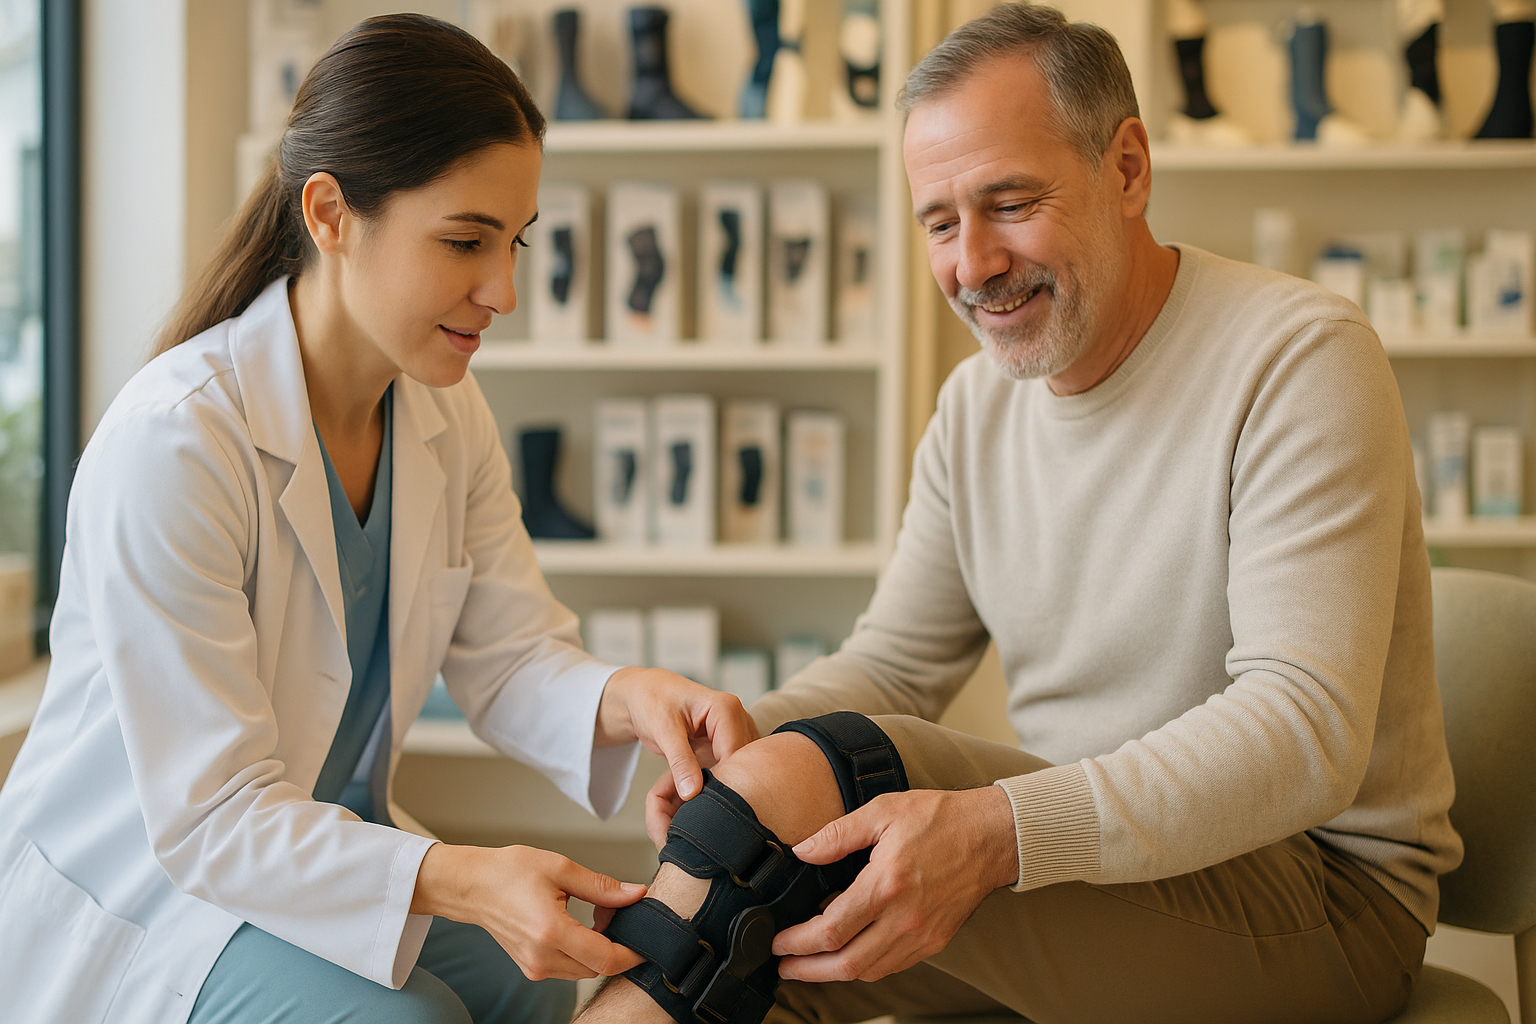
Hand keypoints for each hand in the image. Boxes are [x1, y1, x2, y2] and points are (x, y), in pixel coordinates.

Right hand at [412, 843, 646, 979]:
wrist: (472, 886)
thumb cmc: (509, 872)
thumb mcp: (561, 869)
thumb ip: (602, 886)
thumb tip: (636, 894)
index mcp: (550, 932)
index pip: (605, 958)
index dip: (632, 953)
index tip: (647, 940)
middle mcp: (542, 957)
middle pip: (598, 967)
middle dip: (617, 944)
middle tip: (615, 911)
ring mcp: (535, 967)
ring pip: (585, 970)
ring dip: (599, 948)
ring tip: (596, 913)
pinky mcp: (532, 968)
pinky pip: (569, 968)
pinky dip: (583, 951)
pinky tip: (580, 925)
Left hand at [597, 667, 758, 835]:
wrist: (645, 695)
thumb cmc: (652, 703)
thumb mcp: (663, 731)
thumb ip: (680, 762)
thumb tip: (692, 793)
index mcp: (726, 708)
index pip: (735, 754)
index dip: (722, 780)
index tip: (703, 802)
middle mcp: (738, 717)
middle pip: (741, 762)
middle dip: (722, 782)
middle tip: (697, 800)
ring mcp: (737, 730)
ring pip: (739, 767)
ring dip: (721, 782)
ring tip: (696, 789)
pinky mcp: (730, 742)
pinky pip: (731, 766)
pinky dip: (718, 778)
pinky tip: (701, 783)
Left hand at [769, 786, 1017, 982]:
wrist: (992, 836)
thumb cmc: (940, 819)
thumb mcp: (883, 811)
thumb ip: (838, 834)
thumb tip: (803, 851)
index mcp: (886, 885)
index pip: (832, 929)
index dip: (799, 942)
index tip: (779, 941)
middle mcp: (904, 918)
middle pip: (847, 963)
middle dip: (809, 970)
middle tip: (784, 966)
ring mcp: (922, 934)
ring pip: (870, 971)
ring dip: (834, 973)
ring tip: (810, 966)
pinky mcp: (935, 940)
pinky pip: (893, 966)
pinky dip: (866, 968)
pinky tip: (850, 957)